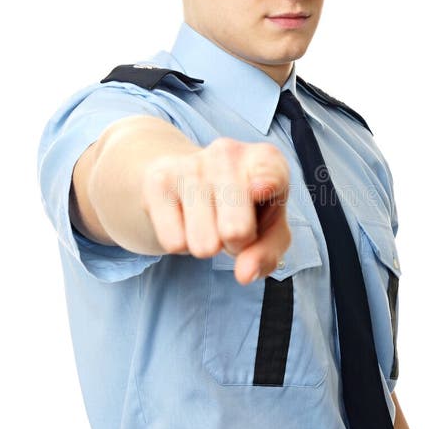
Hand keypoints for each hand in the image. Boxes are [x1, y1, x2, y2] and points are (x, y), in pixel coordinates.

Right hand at [142, 137, 291, 283]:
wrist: (191, 178)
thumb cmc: (244, 208)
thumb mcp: (269, 231)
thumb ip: (266, 254)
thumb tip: (244, 274)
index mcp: (266, 160)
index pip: (270, 174)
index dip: (267, 185)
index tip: (262, 190)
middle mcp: (228, 153)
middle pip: (236, 231)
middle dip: (237, 245)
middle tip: (234, 229)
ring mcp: (190, 164)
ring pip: (203, 244)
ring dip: (209, 246)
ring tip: (211, 222)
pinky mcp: (158, 180)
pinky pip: (173, 242)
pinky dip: (183, 244)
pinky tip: (187, 219)